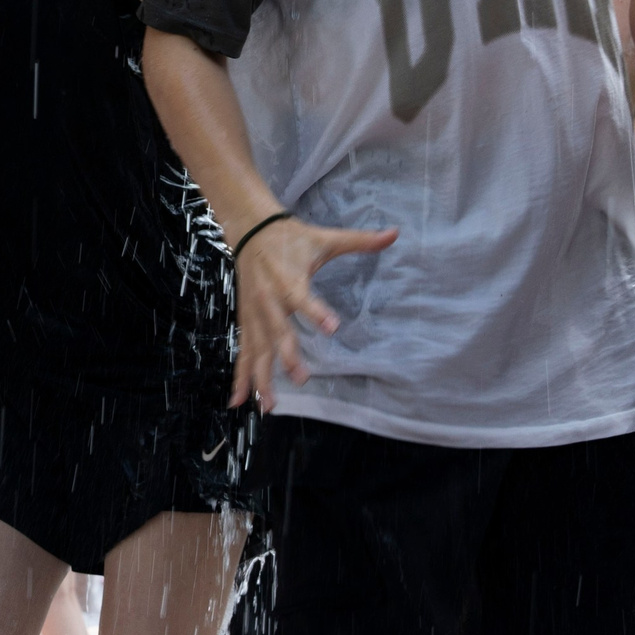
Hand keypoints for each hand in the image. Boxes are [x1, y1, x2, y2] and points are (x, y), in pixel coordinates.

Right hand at [231, 215, 398, 410]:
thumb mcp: (325, 237)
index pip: (302, 297)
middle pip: (277, 330)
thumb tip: (394, 233)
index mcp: (289, 278)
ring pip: (257, 348)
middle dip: (288, 355)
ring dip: (262, 377)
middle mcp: (269, 299)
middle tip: (302, 379)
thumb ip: (359, 240)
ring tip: (270, 406)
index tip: (332, 328)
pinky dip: (241, 376)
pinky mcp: (246, 320)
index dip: (316, 312)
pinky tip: (240, 401)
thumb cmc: (291, 236)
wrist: (249, 228)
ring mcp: (255, 312)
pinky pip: (243, 351)